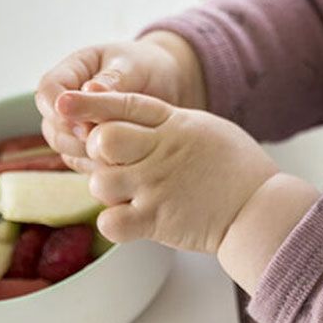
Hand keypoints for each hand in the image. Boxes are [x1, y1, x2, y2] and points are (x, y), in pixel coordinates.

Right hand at [35, 34, 201, 173]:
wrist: (167, 81)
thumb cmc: (149, 65)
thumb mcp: (132, 66)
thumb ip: (111, 80)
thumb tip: (88, 92)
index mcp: (73, 70)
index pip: (48, 90)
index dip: (58, 108)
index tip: (82, 120)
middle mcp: (67, 100)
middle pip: (52, 124)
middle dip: (72, 135)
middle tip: (100, 140)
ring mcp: (75, 124)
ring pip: (64, 147)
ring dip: (84, 152)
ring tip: (114, 151)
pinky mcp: (88, 145)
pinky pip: (82, 161)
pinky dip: (96, 164)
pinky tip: (119, 162)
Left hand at [54, 89, 279, 256]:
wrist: (259, 207)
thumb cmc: (237, 166)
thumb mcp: (204, 128)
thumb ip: (169, 124)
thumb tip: (141, 123)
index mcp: (174, 124)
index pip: (124, 105)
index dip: (90, 102)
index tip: (63, 101)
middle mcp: (160, 152)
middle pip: (103, 140)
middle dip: (96, 148)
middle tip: (110, 159)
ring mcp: (156, 186)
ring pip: (100, 182)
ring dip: (106, 187)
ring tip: (126, 192)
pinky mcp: (156, 221)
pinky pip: (111, 222)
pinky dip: (114, 222)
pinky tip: (129, 218)